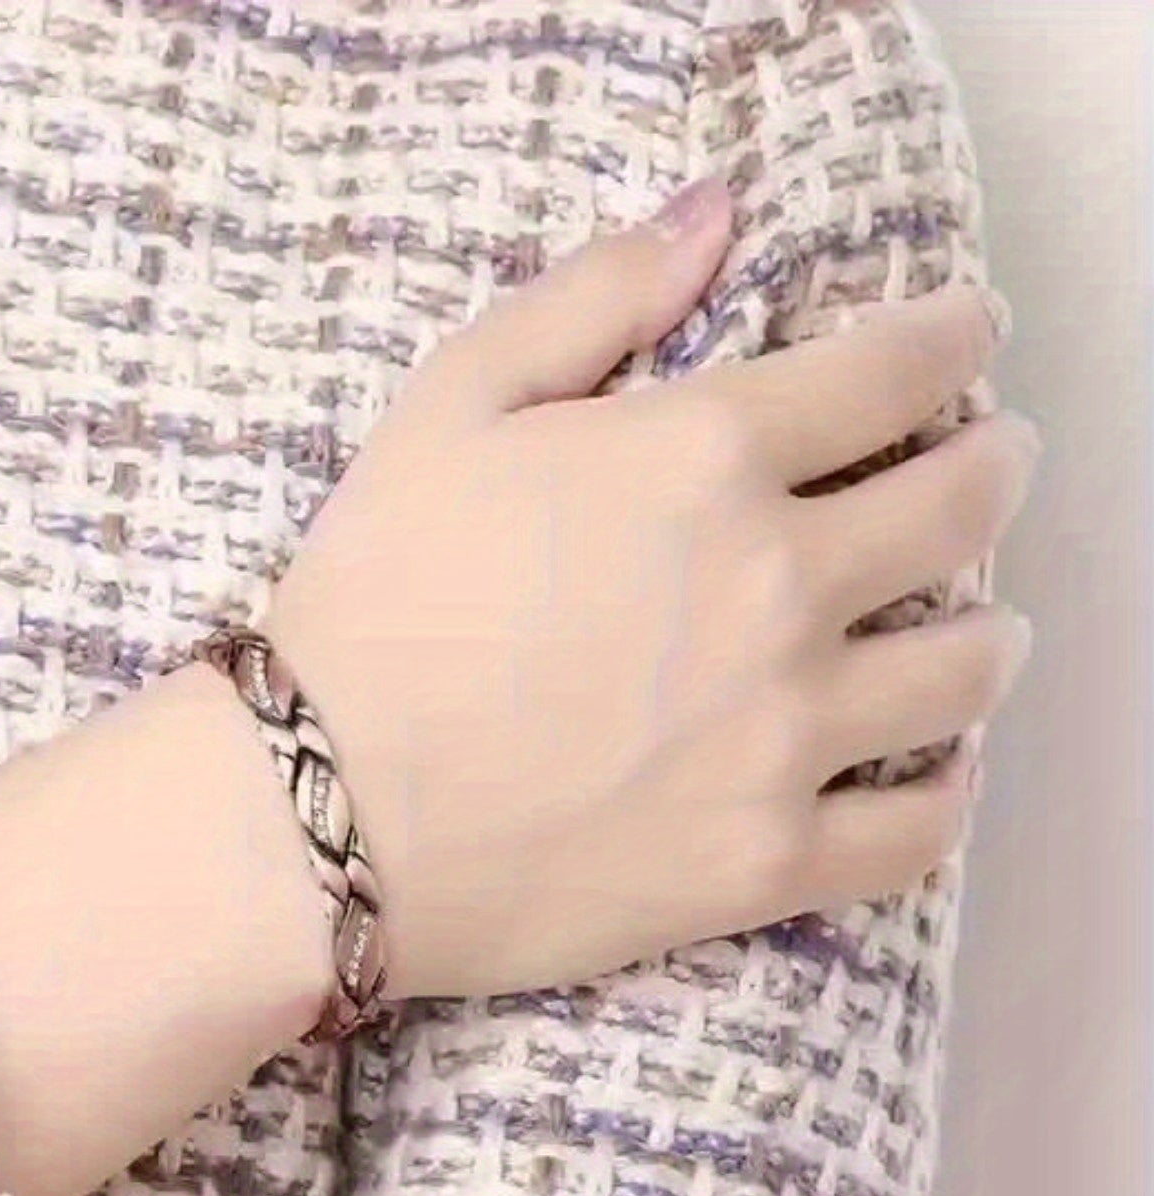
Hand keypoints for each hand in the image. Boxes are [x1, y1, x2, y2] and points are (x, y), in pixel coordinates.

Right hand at [261, 174, 1039, 1001]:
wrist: (322, 810)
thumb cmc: (372, 600)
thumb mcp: (449, 405)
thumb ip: (591, 297)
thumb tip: (715, 214)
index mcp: (705, 459)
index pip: (900, 369)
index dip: (954, 338)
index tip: (963, 338)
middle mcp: (776, 588)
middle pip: (965, 507)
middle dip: (993, 466)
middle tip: (985, 466)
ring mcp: (782, 736)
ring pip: (964, 671)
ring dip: (986, 628)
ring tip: (970, 623)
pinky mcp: (763, 861)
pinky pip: (917, 829)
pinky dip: (948, 786)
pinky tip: (937, 761)